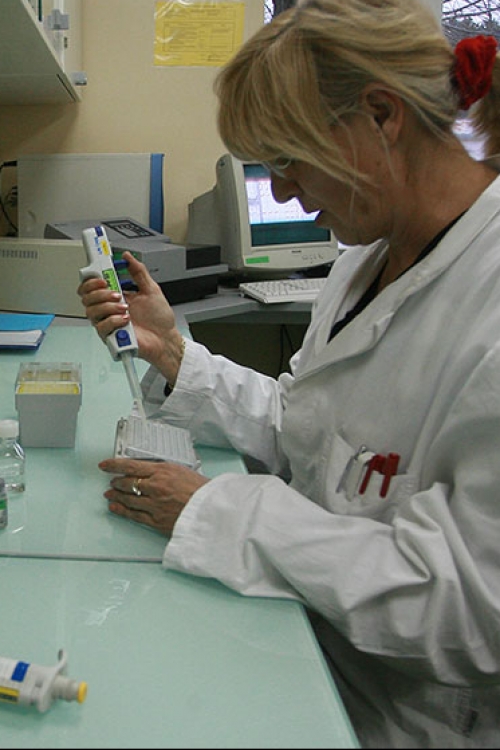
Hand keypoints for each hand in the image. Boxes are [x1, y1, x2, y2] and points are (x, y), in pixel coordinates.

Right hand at [78, 251, 183, 383]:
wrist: (166, 338)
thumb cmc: (159, 319)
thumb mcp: (151, 289)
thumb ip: (138, 272)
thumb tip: (128, 257)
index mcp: (115, 296)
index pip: (92, 286)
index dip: (91, 280)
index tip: (102, 276)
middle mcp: (108, 309)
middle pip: (86, 297)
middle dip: (98, 292)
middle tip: (115, 292)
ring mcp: (108, 322)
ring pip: (91, 311)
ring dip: (108, 306)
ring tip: (125, 307)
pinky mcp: (110, 336)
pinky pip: (101, 326)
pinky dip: (113, 320)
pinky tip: (126, 320)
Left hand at [99, 457, 208, 535]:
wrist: (213, 511)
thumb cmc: (202, 491)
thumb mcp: (183, 471)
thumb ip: (164, 471)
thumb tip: (150, 471)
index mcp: (163, 470)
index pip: (131, 465)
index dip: (114, 465)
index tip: (105, 465)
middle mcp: (156, 486)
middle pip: (127, 483)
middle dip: (116, 482)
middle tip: (112, 482)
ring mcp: (154, 504)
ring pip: (128, 499)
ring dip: (116, 496)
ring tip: (110, 494)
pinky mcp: (156, 520)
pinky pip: (133, 515)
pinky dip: (122, 511)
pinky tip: (115, 508)